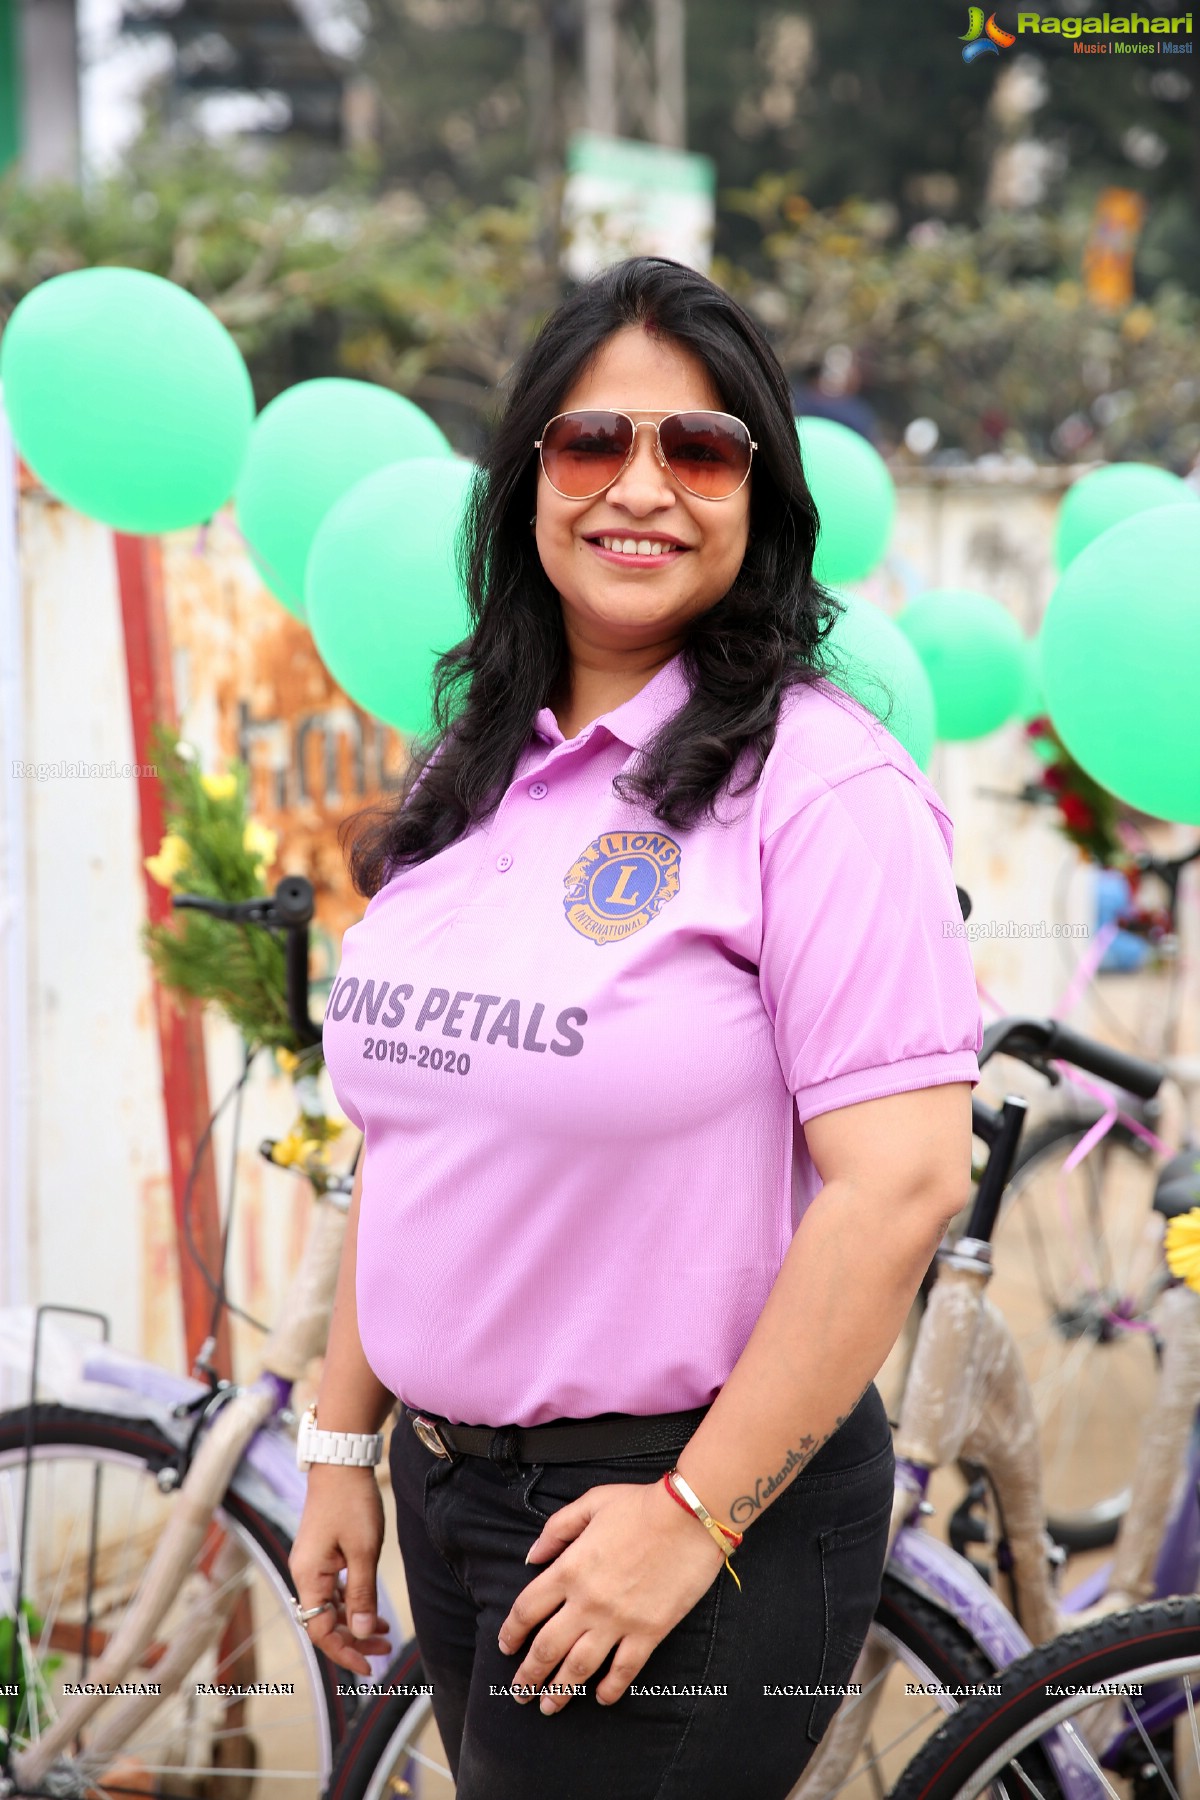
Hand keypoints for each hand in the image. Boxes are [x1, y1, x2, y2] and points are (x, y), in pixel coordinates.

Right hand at [287, 1464, 392, 1675]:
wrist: (342, 1462)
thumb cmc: (352, 1502)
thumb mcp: (364, 1550)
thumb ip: (361, 1593)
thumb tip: (360, 1631)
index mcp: (309, 1577)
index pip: (320, 1630)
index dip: (344, 1652)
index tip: (370, 1665)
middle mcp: (305, 1574)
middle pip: (324, 1622)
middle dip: (353, 1640)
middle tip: (384, 1650)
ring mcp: (312, 1564)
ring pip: (330, 1607)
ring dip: (355, 1622)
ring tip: (384, 1633)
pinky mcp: (322, 1554)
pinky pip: (333, 1590)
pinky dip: (352, 1602)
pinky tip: (372, 1608)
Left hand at [496, 1477, 726, 1712]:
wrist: (689, 1517)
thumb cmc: (641, 1505)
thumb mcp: (591, 1503)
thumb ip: (557, 1529)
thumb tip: (532, 1556)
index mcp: (569, 1569)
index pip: (526, 1610)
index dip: (511, 1633)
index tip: (506, 1647)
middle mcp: (587, 1602)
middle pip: (546, 1648)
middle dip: (528, 1675)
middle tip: (520, 1692)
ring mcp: (618, 1621)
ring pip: (579, 1668)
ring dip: (560, 1692)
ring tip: (548, 1706)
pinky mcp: (649, 1632)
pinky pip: (624, 1670)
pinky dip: (610, 1689)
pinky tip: (601, 1698)